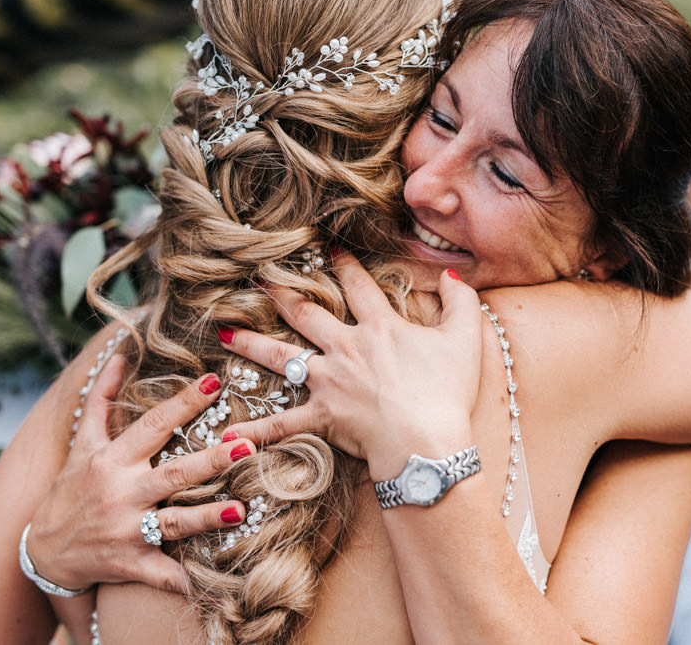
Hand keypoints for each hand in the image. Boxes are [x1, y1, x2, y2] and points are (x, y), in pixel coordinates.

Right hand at [25, 355, 258, 593]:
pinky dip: (181, 580)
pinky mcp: (129, 563)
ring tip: (240, 508)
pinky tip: (210, 581)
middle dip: (211, 460)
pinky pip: (160, 574)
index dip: (185, 402)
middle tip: (247, 445)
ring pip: (172, 522)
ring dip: (206, 517)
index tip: (216, 382)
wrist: (41, 552)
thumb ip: (99, 400)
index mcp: (111, 459)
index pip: (155, 425)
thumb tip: (118, 356)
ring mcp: (125, 530)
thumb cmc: (70, 490)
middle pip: (173, 473)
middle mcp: (120, 492)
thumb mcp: (81, 444)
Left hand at [220, 254, 482, 477]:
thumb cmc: (448, 392)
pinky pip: (281, 424)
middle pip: (306, 314)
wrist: (426, 443)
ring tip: (224, 332)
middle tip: (259, 279)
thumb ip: (461, 299)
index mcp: (379, 328)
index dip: (344, 264)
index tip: (328, 247)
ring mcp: (328, 382)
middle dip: (282, 293)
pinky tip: (226, 432)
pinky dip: (255, 430)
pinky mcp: (321, 416)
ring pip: (280, 357)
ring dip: (250, 343)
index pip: (358, 286)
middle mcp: (346, 348)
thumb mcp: (466, 338)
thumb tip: (451, 273)